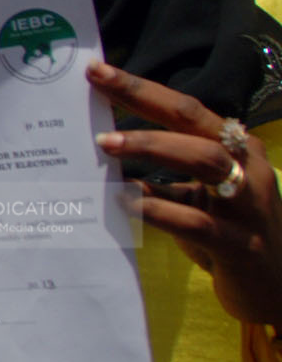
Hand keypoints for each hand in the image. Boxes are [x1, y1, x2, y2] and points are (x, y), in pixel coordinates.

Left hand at [89, 60, 281, 324]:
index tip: (97, 71)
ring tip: (106, 145)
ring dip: (152, 148)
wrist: (278, 290)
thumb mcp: (195, 201)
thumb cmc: (228, 236)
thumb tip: (103, 161)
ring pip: (205, 160)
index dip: (141, 88)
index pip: (185, 108)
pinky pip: (197, 222)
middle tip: (97, 89)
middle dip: (143, 100)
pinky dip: (158, 210)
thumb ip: (159, 181)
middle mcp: (248, 168)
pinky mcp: (241, 245)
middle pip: (194, 121)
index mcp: (236, 150)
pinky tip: (125, 203)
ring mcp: (249, 205)